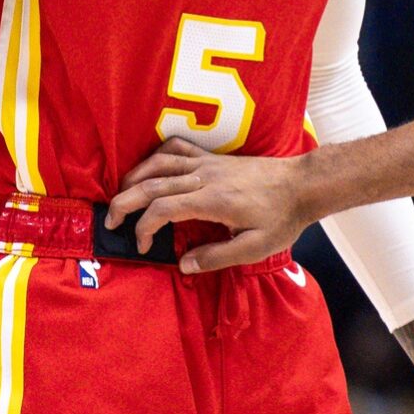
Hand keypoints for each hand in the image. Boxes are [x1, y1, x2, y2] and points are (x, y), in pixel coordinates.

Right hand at [107, 138, 314, 271]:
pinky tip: (150, 168)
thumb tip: (183, 265)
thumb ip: (217, 257)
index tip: (142, 245)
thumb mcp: (255, 248)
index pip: (163, 208)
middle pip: (152, 183)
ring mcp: (208, 163)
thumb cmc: (282, 218)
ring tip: (120, 195)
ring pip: (160, 162)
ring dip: (134, 177)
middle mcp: (205, 177)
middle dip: (125, 201)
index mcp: (213, 201)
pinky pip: (178, 148)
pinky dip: (158, 155)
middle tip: (110, 220)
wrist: (303, 185)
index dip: (144, 227)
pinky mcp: (214, 157)